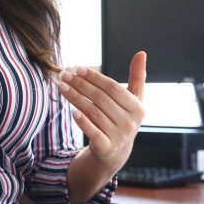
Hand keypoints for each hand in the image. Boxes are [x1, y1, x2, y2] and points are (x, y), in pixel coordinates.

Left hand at [58, 52, 146, 170]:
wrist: (116, 150)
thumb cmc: (122, 116)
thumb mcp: (134, 98)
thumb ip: (137, 76)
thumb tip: (142, 53)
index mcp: (137, 108)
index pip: (113, 88)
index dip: (95, 77)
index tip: (78, 68)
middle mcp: (130, 123)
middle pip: (100, 98)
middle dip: (80, 85)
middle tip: (64, 75)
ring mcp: (119, 136)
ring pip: (93, 112)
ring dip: (75, 98)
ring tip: (61, 87)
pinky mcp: (106, 147)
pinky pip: (93, 132)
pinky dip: (83, 122)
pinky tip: (72, 111)